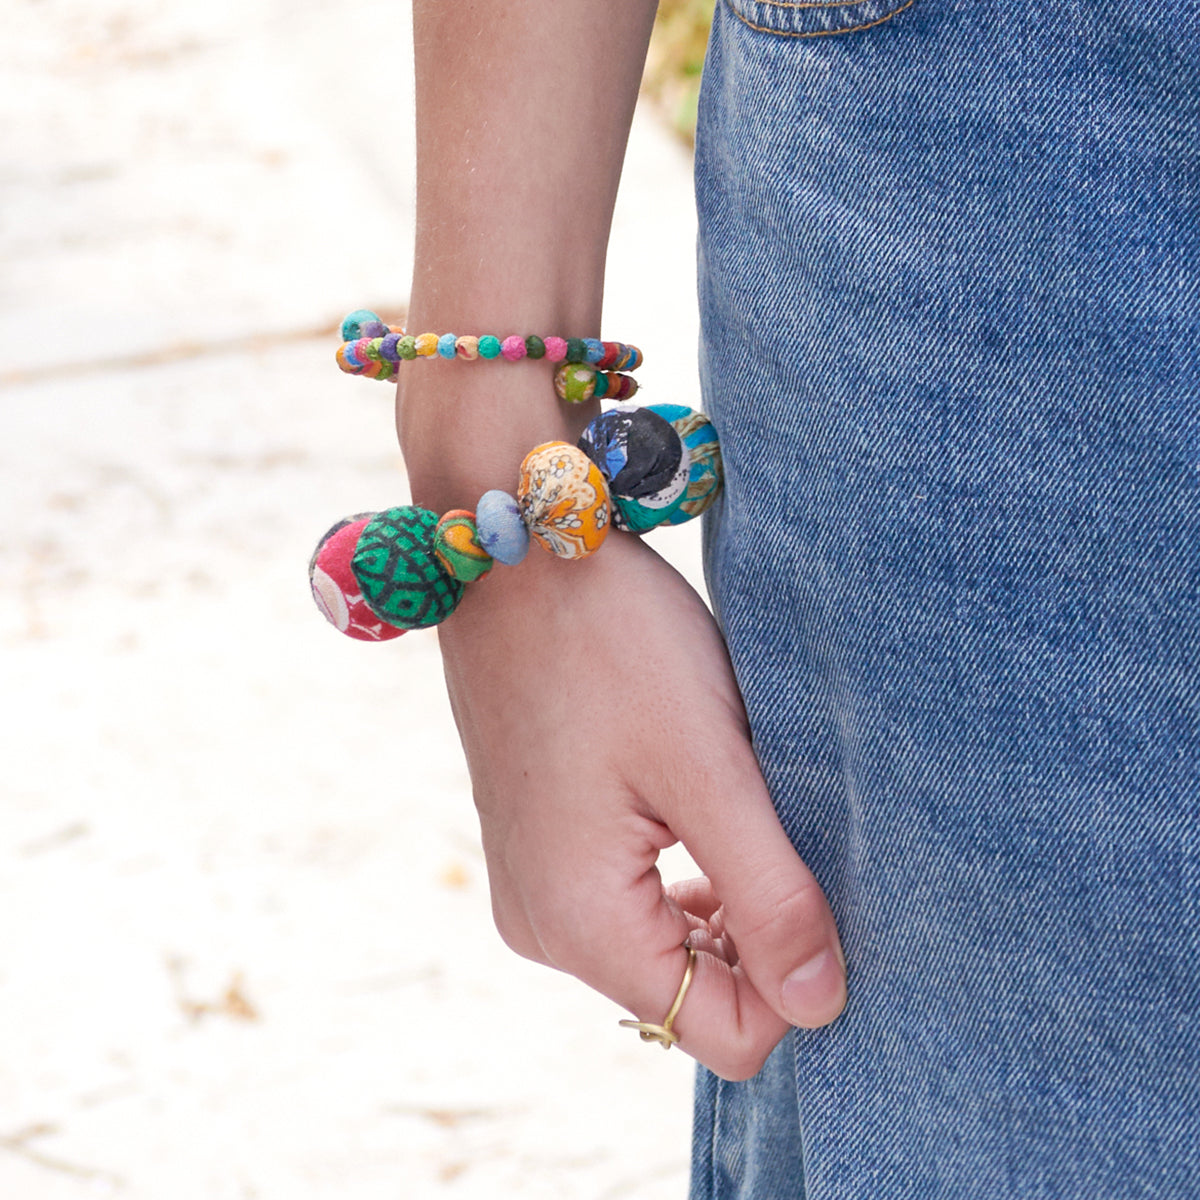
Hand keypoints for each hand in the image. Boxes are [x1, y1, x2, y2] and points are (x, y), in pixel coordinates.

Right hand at [436, 529, 846, 1080]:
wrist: (518, 552)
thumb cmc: (609, 641)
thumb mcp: (708, 767)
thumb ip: (768, 896)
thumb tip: (821, 1009)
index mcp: (579, 921)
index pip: (722, 1032)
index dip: (794, 979)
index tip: (817, 881)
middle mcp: (541, 926)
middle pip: (689, 994)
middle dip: (757, 933)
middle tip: (784, 828)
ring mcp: (531, 886)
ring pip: (664, 948)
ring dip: (723, 897)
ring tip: (741, 804)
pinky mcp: (537, 848)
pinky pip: (628, 903)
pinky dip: (682, 872)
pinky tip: (700, 801)